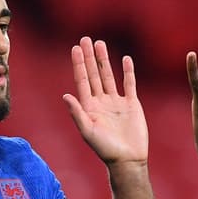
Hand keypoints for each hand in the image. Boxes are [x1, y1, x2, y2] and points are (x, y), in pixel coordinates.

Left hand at [63, 37, 148, 166]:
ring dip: (104, 60)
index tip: (75, 48)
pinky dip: (127, 72)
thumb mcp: (88, 132)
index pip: (82, 80)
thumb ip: (77, 114)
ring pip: (109, 76)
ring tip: (100, 43)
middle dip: (89, 57)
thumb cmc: (106, 149)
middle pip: (94, 74)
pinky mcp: (131, 104)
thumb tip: (66, 95)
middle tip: (86, 39)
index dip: (79, 64)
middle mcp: (101, 101)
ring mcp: (116, 102)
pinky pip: (129, 84)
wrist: (128, 160)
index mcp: (89, 107)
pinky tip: (125, 59)